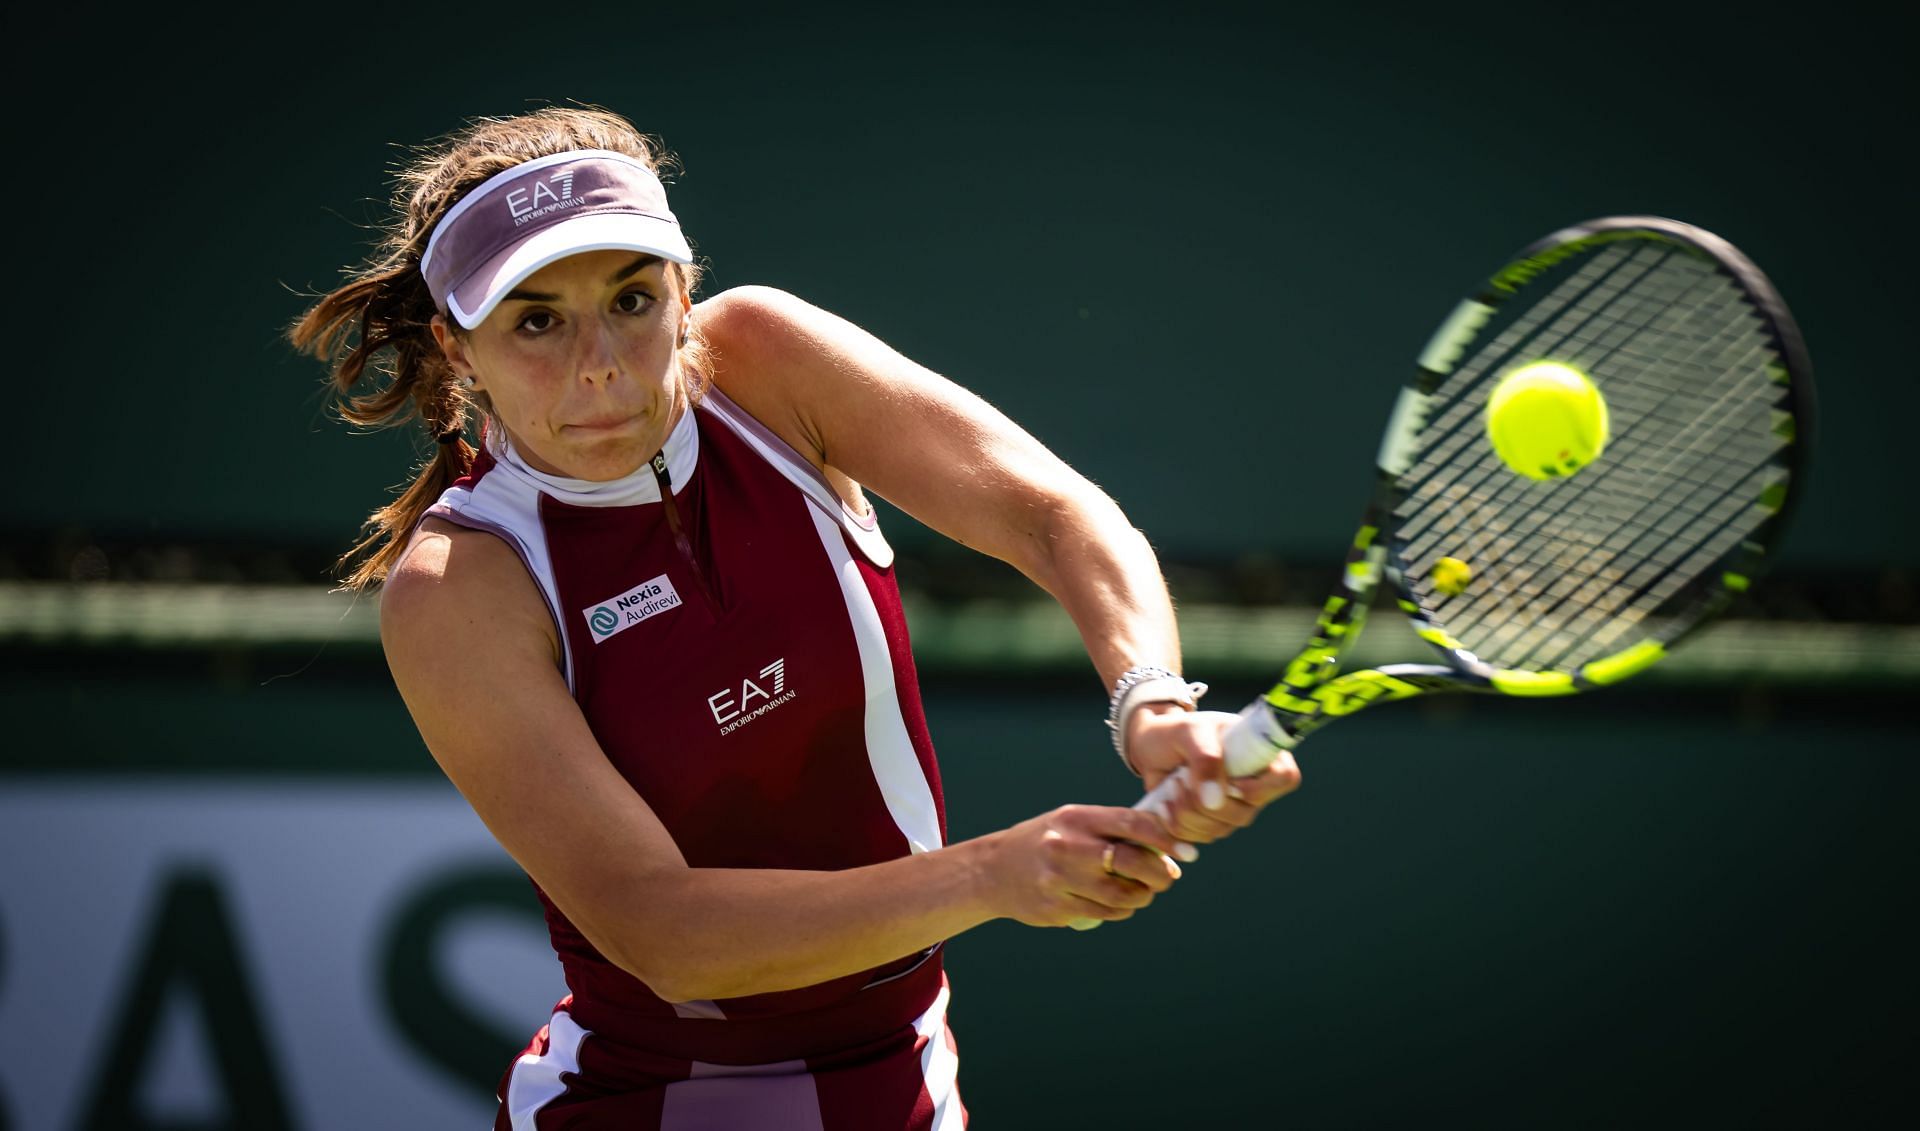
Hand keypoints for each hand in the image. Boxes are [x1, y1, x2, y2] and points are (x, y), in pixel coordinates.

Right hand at [980, 804, 1184, 927]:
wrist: (993, 870)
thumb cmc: (1044, 842)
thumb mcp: (1072, 822)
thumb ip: (1111, 829)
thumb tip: (1164, 846)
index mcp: (1076, 818)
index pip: (1133, 824)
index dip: (1166, 839)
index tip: (1184, 851)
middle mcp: (1068, 847)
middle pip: (1132, 862)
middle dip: (1160, 873)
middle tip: (1168, 876)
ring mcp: (1061, 880)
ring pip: (1122, 895)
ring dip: (1142, 896)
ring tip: (1144, 892)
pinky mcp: (1057, 907)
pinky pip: (1105, 913)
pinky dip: (1121, 910)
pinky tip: (1120, 904)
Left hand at [1125, 704, 1301, 846]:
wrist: (1152, 746)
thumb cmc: (1177, 731)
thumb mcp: (1190, 731)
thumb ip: (1206, 758)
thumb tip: (1214, 802)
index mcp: (1261, 754)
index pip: (1285, 777)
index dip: (1257, 787)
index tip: (1228, 781)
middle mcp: (1254, 785)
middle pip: (1243, 813)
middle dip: (1202, 800)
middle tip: (1180, 777)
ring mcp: (1234, 809)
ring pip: (1218, 830)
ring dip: (1185, 812)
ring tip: (1170, 785)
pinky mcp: (1211, 825)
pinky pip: (1198, 839)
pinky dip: (1175, 825)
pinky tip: (1164, 805)